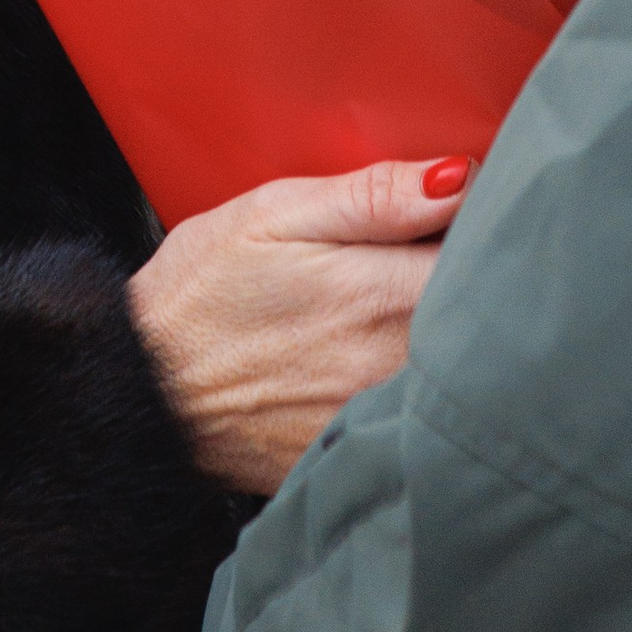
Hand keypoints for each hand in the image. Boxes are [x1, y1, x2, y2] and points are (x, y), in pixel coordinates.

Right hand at [128, 159, 470, 496]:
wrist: (141, 393)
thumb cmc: (201, 296)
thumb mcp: (272, 217)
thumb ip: (373, 197)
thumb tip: (459, 176)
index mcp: (385, 298)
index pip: (490, 258)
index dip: (488, 232)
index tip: (463, 216)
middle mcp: (400, 368)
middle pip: (488, 318)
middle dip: (479, 281)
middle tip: (429, 259)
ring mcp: (386, 422)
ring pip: (461, 370)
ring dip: (456, 337)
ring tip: (396, 310)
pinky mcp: (364, 455)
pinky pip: (423, 421)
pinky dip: (421, 392)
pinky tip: (377, 369)